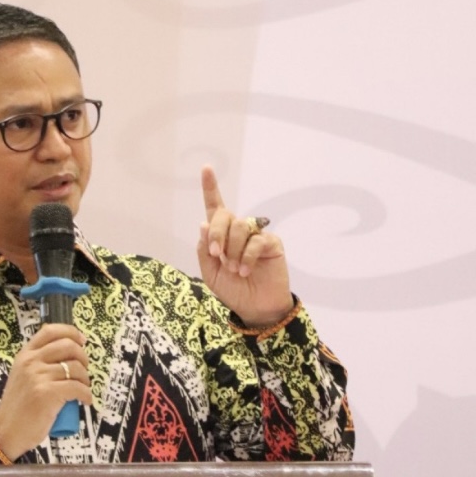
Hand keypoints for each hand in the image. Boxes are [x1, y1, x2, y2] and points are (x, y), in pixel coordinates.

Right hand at [0, 323, 91, 459]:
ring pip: (75, 368)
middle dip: (83, 356)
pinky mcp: (48, 393)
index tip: (82, 341)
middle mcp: (31, 361)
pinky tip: (85, 400)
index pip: (50, 331)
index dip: (71, 332)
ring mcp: (39, 377)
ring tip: (83, 388)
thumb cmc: (18, 405)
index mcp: (25, 354)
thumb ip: (38, 362)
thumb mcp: (22, 375)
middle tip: (84, 369)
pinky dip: (86, 394)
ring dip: (86, 378)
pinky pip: (77, 387)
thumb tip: (67, 353)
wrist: (6, 430)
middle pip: (68, 346)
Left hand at [196, 165, 292, 327]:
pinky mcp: (271, 243)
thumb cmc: (233, 290)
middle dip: (216, 234)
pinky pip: (256, 240)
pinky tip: (246, 270)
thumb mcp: (210, 273)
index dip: (210, 187)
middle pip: (224, 216)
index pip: (214, 208)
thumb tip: (203, 223)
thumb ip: (204, 250)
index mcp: (221, 235)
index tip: (206, 168)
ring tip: (235, 268)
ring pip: (240, 227)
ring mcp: (256, 235)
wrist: (255, 307)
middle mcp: (238, 231)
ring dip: (233, 249)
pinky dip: (247, 256)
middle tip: (217, 255)